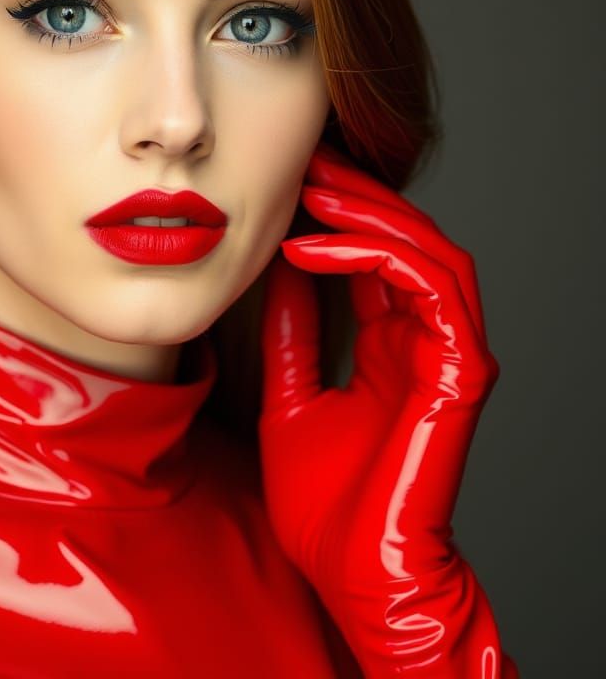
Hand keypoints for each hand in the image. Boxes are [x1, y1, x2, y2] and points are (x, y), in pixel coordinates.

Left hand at [258, 141, 516, 675]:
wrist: (353, 576)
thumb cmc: (325, 504)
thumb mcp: (291, 397)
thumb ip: (293, 335)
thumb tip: (276, 271)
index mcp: (393, 346)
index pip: (377, 257)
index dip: (339, 213)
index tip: (290, 179)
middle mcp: (427, 342)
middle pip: (408, 240)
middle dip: (358, 194)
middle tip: (305, 160)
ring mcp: (450, 356)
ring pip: (430, 251)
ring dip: (371, 213)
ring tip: (312, 188)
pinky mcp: (460, 375)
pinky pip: (428, 290)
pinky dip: (374, 258)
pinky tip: (315, 248)